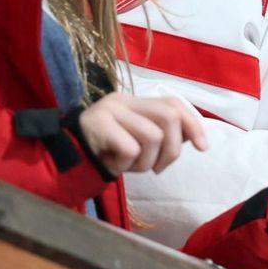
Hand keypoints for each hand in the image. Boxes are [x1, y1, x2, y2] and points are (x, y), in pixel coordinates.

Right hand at [77, 94, 207, 174]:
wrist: (63, 160)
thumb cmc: (104, 154)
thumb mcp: (136, 142)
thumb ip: (161, 135)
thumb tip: (195, 137)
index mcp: (135, 101)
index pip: (173, 103)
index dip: (193, 124)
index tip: (204, 147)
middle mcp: (123, 100)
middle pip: (169, 116)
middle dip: (172, 149)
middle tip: (157, 168)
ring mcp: (110, 110)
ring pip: (152, 136)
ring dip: (146, 162)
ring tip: (129, 167)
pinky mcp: (98, 124)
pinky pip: (131, 149)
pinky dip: (127, 165)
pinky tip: (112, 165)